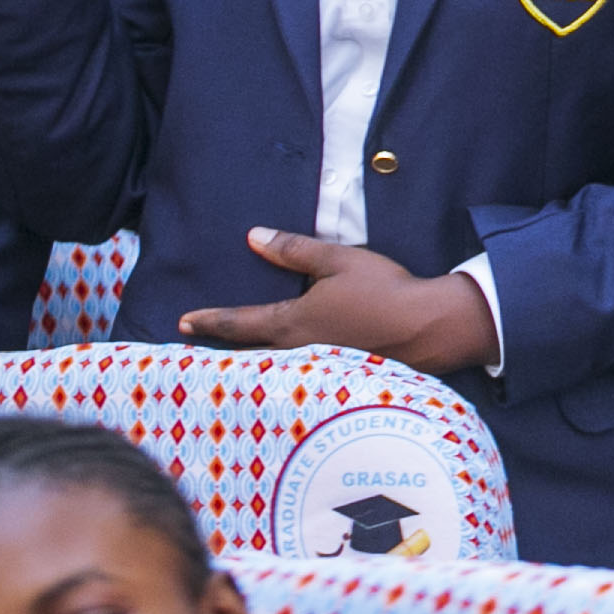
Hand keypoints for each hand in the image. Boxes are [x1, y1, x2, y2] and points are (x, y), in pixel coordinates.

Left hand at [181, 228, 498, 375]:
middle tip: (193, 352)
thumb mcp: (338, 260)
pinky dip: (282, 372)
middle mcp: (299, 352)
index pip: (239, 322)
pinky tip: (287, 371)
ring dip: (248, 364)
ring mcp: (320, 369)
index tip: (183, 322)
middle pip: (248, 354)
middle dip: (220, 351)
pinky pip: (300, 375)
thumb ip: (294, 249)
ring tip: (231, 363)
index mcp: (292, 323)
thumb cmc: (383, 290)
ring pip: (273, 368)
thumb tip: (254, 236)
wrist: (430, 329)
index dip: (209, 320)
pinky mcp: (342, 376)